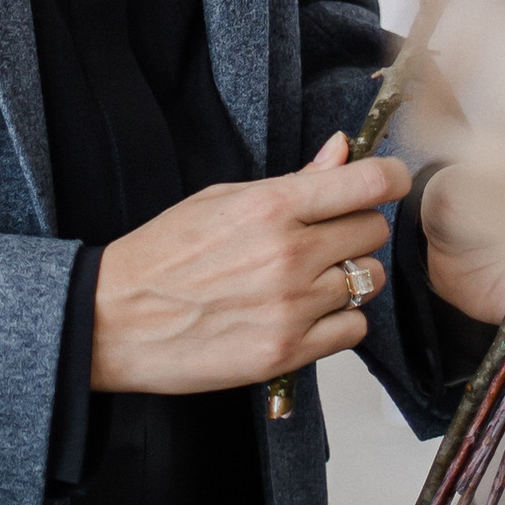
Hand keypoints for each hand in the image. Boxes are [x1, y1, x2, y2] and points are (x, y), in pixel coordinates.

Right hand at [92, 130, 410, 393]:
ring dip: (349, 278)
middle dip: (355, 230)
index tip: (390, 182)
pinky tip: (304, 313)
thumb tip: (341, 151)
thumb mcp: (220, 199)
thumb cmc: (161, 257)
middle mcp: (287, 255)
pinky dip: (338, 322)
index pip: (367, 183)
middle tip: (323, 237)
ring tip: (309, 279)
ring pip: (367, 282)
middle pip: (372, 232)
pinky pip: (353, 330)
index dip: (390, 178)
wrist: (114, 320)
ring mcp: (290, 307)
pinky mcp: (287, 353)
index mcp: (269, 207)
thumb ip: (291, 181)